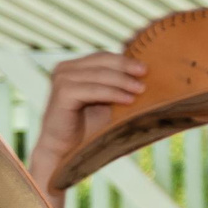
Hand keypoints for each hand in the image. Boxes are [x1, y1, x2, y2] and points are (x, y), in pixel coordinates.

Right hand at [24, 51, 146, 206]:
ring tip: (141, 89)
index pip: (102, 57)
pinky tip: (128, 100)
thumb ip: (118, 89)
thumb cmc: (87, 129)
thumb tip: (145, 80)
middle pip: (101, 61)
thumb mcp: (105, 104)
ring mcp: (62, 79)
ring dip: (122, 81)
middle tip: (145, 72)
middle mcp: (65, 69)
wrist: (64, 150)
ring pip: (99, 75)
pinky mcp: (63, 93)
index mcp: (74, 68)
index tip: (145, 67)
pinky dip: (112, 94)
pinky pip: (93, 90)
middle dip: (125, 66)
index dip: (124, 60)